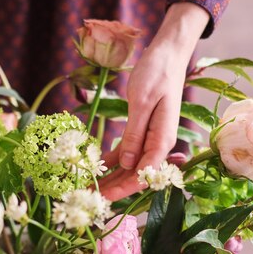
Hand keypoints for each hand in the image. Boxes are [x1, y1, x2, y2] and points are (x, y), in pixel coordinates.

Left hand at [99, 3, 208, 200]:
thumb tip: (128, 164)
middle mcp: (158, 144)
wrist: (166, 55)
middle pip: (135, 175)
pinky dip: (112, 161)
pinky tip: (96, 169)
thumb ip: (135, 134)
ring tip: (86, 187)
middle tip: (85, 197)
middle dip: (112, 188)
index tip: (103, 198)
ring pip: (129, 167)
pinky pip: (127, 152)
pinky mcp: (142, 131)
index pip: (144, 174)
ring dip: (109, 178)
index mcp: (163, 139)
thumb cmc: (156, 74)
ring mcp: (150, 139)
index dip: (123, 189)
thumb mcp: (141, 102)